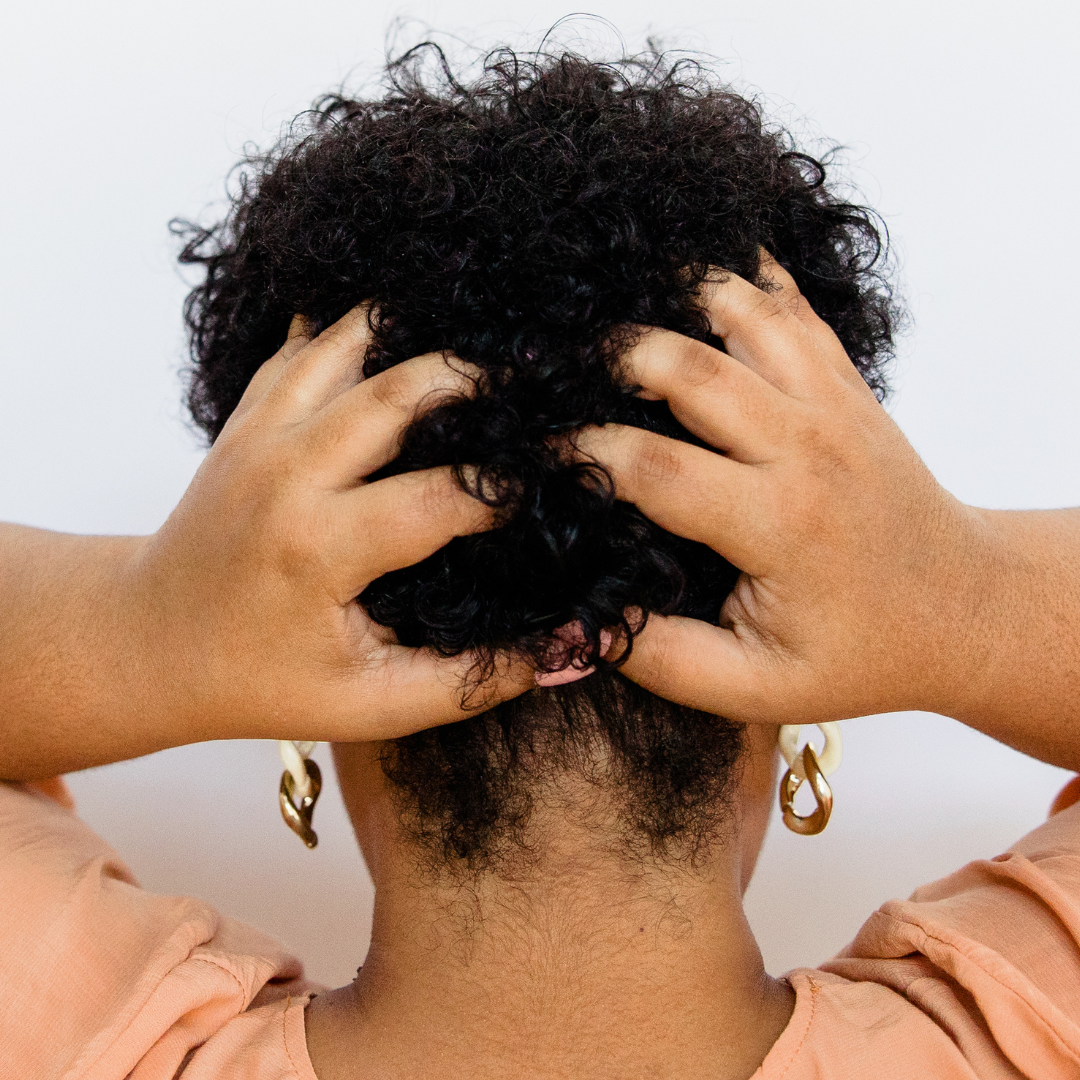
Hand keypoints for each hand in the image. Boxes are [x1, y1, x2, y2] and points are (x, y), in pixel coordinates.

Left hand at [0, 307, 529, 776]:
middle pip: (400, 390)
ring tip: (481, 337)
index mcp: (321, 548)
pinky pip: (305, 345)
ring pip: (349, 342)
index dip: (508, 489)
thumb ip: (466, 682)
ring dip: (420, 334)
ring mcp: (259, 436)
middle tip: (536, 379)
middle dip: (477, 377)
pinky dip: (359, 327)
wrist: (147, 643)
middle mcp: (287, 475)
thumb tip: (562, 651)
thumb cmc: (256, 681)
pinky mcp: (246, 420)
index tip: (555, 483)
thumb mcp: (367, 705)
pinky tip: (405, 327)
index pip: (443, 496)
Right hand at [576, 254, 1001, 726]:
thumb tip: (576, 628)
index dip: (580, 451)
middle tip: (559, 368)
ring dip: (671, 298)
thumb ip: (664, 659)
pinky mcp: (847, 385)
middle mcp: (807, 448)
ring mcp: (834, 405)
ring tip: (612, 309)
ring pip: (742, 310)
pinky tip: (692, 270)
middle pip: (688, 366)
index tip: (537, 450)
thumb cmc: (861, 652)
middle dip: (610, 355)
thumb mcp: (760, 689)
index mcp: (778, 524)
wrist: (964, 608)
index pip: (654, 466)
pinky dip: (740, 276)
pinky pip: (791, 305)